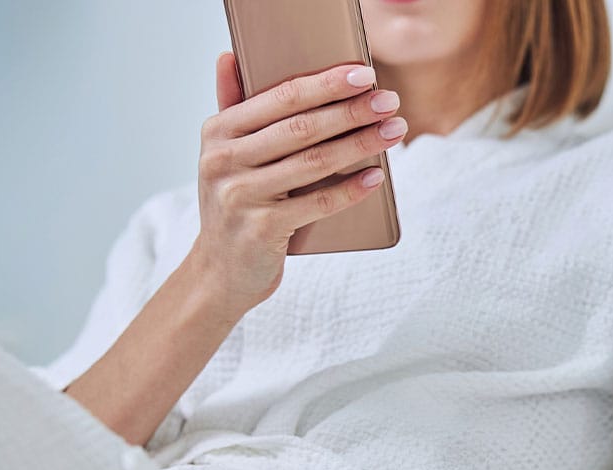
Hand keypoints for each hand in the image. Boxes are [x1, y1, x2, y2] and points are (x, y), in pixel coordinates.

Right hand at [189, 53, 406, 314]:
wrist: (220, 271)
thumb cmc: (236, 204)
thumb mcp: (225, 155)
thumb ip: (231, 106)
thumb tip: (230, 54)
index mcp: (218, 131)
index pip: (280, 98)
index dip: (326, 84)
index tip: (364, 74)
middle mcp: (223, 161)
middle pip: (302, 128)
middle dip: (352, 111)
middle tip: (390, 102)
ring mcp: (240, 196)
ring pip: (314, 163)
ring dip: (360, 144)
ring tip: (394, 132)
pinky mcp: (261, 229)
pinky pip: (316, 203)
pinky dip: (350, 189)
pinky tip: (377, 175)